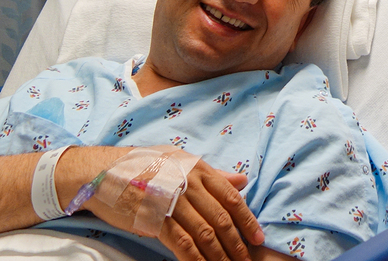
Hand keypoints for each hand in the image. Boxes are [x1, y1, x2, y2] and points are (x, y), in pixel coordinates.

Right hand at [85, 159, 263, 260]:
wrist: (103, 173)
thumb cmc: (145, 166)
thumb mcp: (181, 161)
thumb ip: (213, 174)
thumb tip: (242, 180)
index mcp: (199, 169)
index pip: (231, 197)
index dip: (247, 220)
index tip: (258, 238)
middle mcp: (189, 185)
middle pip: (221, 219)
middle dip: (237, 243)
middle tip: (247, 259)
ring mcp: (172, 203)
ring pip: (204, 234)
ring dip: (220, 255)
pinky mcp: (154, 221)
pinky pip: (181, 244)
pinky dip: (195, 260)